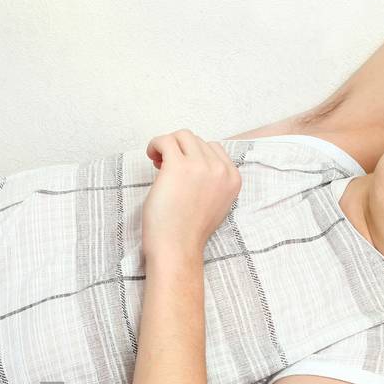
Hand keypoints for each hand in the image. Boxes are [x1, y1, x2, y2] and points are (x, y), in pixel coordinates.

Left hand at [141, 129, 240, 258]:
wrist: (177, 248)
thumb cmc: (189, 230)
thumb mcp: (215, 202)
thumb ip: (212, 180)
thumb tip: (192, 158)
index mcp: (233, 178)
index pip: (214, 148)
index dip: (194, 154)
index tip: (181, 168)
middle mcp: (220, 170)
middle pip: (197, 140)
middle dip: (180, 150)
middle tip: (165, 167)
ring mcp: (201, 166)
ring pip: (182, 135)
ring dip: (168, 145)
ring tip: (158, 161)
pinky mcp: (178, 166)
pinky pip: (165, 140)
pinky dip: (155, 145)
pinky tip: (151, 157)